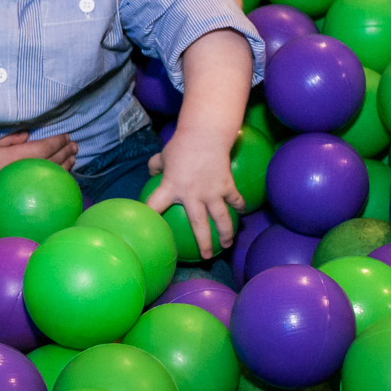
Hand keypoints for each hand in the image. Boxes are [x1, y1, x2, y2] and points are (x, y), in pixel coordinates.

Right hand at [0, 132, 77, 212]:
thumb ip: (10, 138)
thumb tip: (28, 133)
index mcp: (20, 156)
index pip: (47, 146)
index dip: (59, 140)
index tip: (67, 136)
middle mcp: (27, 171)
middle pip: (55, 161)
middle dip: (67, 151)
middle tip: (75, 145)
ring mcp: (27, 185)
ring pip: (53, 174)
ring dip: (66, 165)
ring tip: (73, 158)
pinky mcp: (24, 196)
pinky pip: (47, 187)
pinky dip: (57, 179)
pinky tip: (60, 176)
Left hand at [145, 129, 244, 258]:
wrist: (205, 134)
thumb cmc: (181, 144)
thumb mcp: (163, 155)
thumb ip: (156, 166)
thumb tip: (152, 172)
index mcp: (171, 187)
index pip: (155, 206)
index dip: (149, 218)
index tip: (148, 232)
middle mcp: (192, 194)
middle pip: (198, 225)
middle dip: (203, 243)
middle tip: (206, 256)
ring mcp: (211, 192)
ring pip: (221, 219)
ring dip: (226, 233)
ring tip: (227, 245)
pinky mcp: (227, 186)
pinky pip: (235, 200)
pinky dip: (239, 206)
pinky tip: (241, 213)